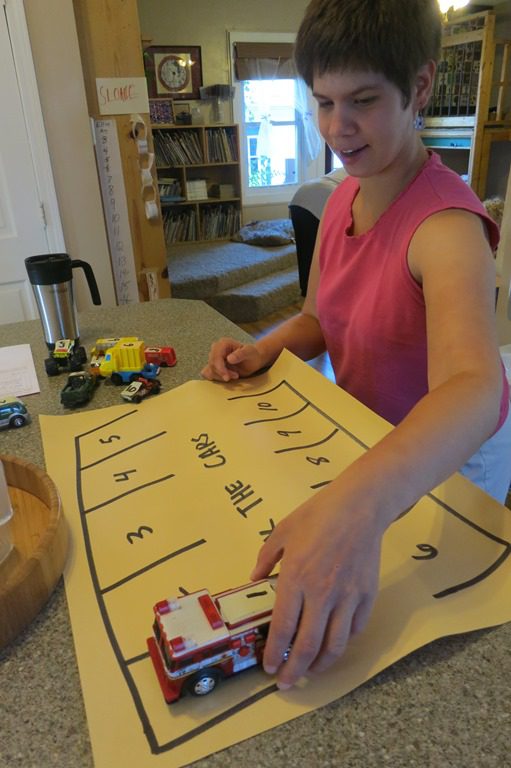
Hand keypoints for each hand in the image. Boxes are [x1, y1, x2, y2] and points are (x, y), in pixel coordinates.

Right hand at [201, 337, 264, 381]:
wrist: (253, 360)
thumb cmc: (252, 354)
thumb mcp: (249, 352)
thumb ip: (240, 354)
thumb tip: (229, 359)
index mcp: (223, 343)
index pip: (216, 356)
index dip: (219, 367)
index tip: (227, 376)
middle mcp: (216, 349)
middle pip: (212, 364)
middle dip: (222, 373)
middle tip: (236, 376)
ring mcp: (214, 358)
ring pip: (210, 370)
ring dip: (221, 376)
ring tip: (235, 375)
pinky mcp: (214, 366)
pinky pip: (208, 373)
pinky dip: (216, 377)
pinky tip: (226, 377)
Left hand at [251, 480, 382, 688]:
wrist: (359, 506)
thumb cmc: (317, 515)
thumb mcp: (281, 531)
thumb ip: (266, 558)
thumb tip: (254, 579)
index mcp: (295, 579)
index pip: (283, 628)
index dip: (274, 653)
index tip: (269, 667)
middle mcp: (321, 594)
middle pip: (307, 645)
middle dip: (294, 670)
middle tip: (287, 682)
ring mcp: (347, 597)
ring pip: (334, 645)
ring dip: (320, 665)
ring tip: (310, 672)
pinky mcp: (366, 595)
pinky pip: (355, 629)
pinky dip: (344, 643)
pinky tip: (334, 646)